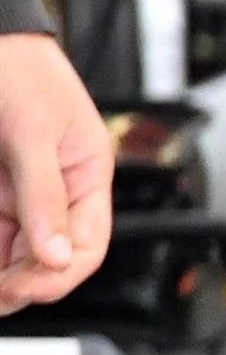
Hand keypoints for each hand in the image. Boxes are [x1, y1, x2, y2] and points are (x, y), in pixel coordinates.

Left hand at [0, 33, 109, 311]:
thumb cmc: (15, 68)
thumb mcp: (31, 135)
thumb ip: (43, 197)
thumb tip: (56, 256)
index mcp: (86, 174)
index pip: (87, 244)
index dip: (61, 273)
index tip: (26, 287)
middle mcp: (57, 187)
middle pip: (50, 255)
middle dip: (26, 280)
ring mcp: (20, 189)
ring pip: (16, 249)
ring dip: (3, 272)